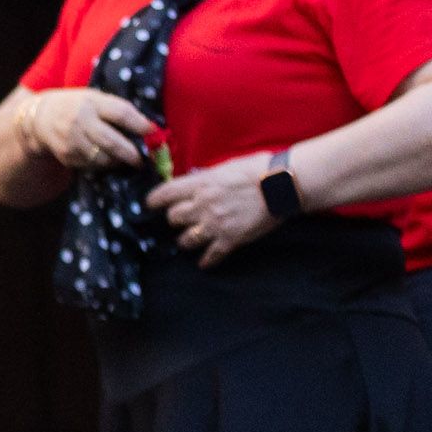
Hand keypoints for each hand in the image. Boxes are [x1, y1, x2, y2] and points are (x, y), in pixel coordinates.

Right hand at [19, 86, 156, 173]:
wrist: (41, 118)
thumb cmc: (77, 106)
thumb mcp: (95, 98)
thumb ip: (118, 109)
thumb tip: (149, 128)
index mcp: (91, 102)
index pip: (120, 113)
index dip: (140, 124)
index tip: (152, 132)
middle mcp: (80, 121)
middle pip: (112, 142)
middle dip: (132, 153)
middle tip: (143, 158)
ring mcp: (71, 141)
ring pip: (103, 158)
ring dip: (119, 162)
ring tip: (126, 159)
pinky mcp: (67, 156)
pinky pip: (92, 166)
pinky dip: (104, 165)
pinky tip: (107, 159)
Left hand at [152, 150, 281, 264]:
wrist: (282, 184)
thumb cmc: (257, 169)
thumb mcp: (224, 167)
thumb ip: (205, 178)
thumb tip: (193, 183)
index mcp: (200, 184)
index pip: (165, 194)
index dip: (154, 200)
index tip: (150, 204)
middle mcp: (203, 205)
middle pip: (173, 218)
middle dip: (175, 219)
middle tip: (181, 220)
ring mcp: (215, 224)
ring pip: (185, 239)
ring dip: (186, 240)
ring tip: (190, 239)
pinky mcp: (231, 239)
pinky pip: (211, 256)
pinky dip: (207, 261)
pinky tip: (205, 263)